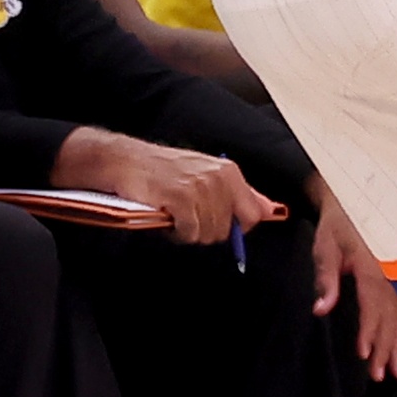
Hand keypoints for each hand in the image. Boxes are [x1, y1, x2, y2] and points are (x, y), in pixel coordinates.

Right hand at [52, 127, 278, 244]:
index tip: (216, 224)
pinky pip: (189, 232)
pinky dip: (177, 233)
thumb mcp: (208, 176)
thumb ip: (241, 195)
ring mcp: (200, 188)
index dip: (235, 228)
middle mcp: (219, 179)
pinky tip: (167, 218)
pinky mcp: (180, 199)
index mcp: (230, 173)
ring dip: (189, 232)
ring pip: (208, 234)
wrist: (127, 162)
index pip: (252, 215)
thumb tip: (269, 211)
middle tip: (187, 217)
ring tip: (176, 215)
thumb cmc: (165, 171)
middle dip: (206, 231)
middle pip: (227, 230)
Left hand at [308, 180, 396, 379]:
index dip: (368, 332)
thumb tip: (321, 309)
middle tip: (381, 375)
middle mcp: (394, 273)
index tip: (364, 355)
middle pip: (392, 317)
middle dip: (386, 348)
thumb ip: (327, 278)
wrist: (364, 193)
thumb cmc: (341, 219)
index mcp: (373, 266)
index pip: (372, 306)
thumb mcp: (326, 244)